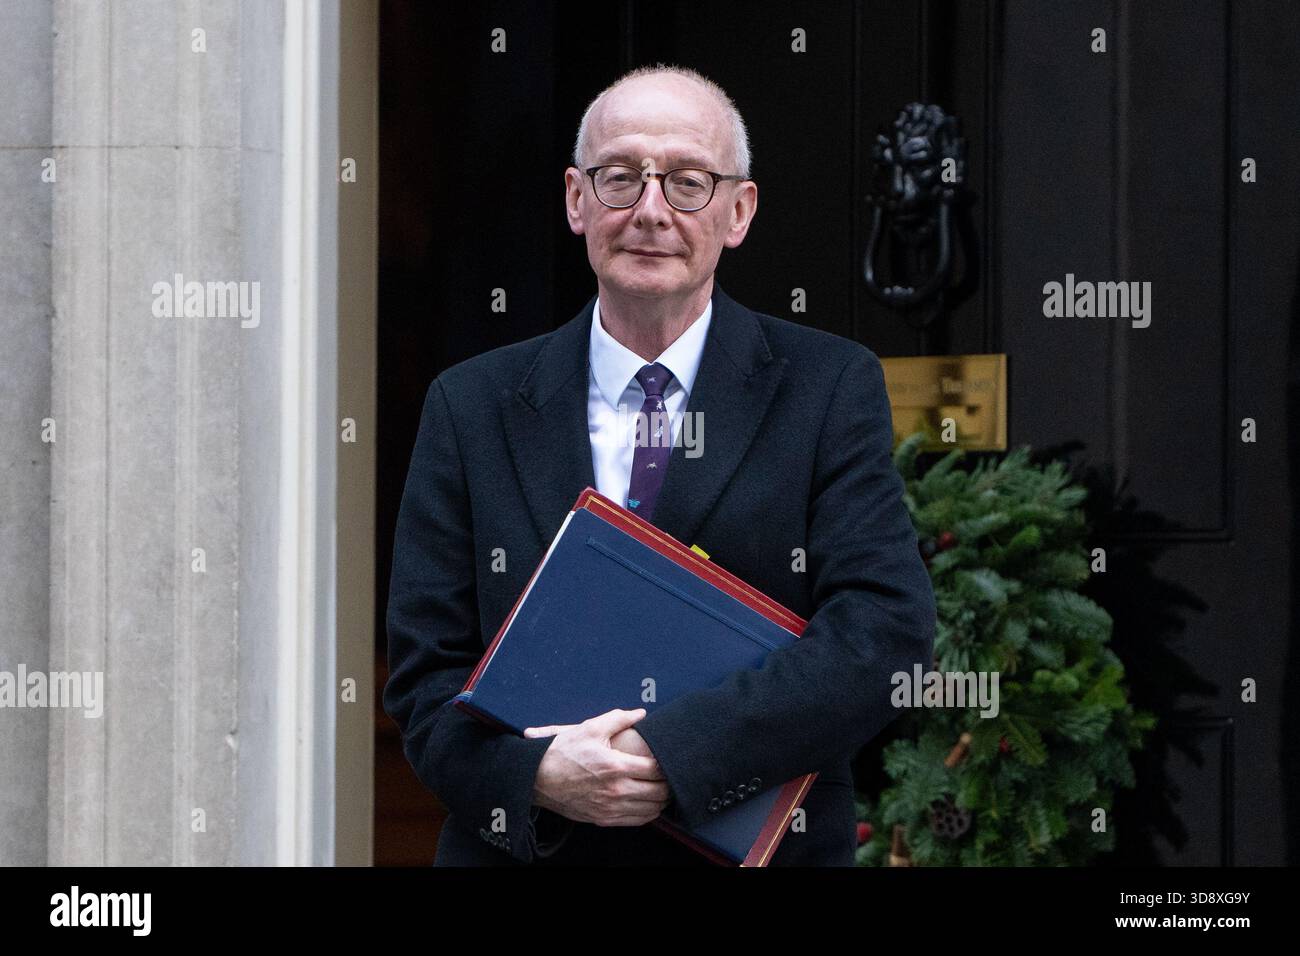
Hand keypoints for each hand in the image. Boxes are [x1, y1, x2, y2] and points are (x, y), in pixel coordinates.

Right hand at [524, 708, 669, 826]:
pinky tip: (647, 801)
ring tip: (661, 787)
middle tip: (670, 774)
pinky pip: (637, 821)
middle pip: (659, 792)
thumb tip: (640, 713)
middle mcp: (616, 791)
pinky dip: (648, 812)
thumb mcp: (590, 728)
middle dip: (669, 783)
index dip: (667, 764)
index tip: (668, 758)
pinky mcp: (604, 819)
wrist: (537, 778)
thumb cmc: (563, 752)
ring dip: (661, 799)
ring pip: (651, 810)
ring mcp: (610, 808)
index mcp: (616, 766)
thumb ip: (618, 718)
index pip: (656, 769)